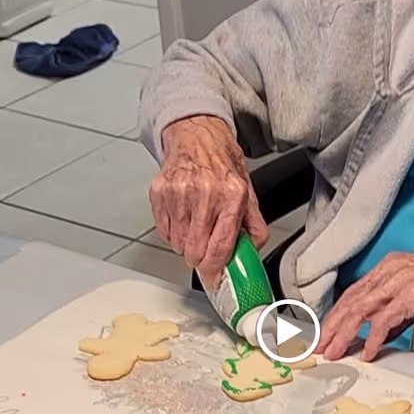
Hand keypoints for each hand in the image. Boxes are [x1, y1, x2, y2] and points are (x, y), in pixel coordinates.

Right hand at [149, 115, 267, 282]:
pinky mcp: (159, 192)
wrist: (196, 134)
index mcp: (231, 195)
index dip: (215, 270)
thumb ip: (253, 225)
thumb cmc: (221, 162)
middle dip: (199, 257)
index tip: (214, 279)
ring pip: (176, 244)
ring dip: (185, 244)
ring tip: (195, 225)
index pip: (219, 246)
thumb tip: (252, 253)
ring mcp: (178, 193)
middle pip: (194, 251)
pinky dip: (172, 231)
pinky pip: (163, 231)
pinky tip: (182, 215)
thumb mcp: (247, 190)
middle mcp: (204, 194)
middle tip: (205, 248)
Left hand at [318, 252, 413, 361]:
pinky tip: (369, 352)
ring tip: (335, 352)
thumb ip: (394, 314)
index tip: (324, 333)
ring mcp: (402, 280)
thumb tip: (376, 336)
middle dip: (332, 326)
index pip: (353, 292)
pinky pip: (385, 320)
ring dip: (345, 334)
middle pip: (352, 300)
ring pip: (361, 309)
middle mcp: (392, 270)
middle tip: (320, 347)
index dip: (335, 315)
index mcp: (389, 266)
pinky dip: (374, 338)